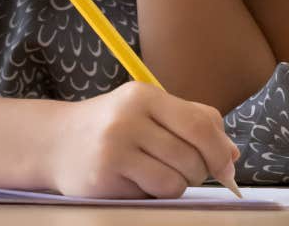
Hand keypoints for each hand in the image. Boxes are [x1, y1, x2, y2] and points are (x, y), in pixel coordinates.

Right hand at [46, 82, 239, 198]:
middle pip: (193, 155)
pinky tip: (138, 182)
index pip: (201, 123)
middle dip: (200, 171)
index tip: (226, 166)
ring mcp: (116, 146)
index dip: (220, 150)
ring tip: (158, 176)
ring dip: (177, 185)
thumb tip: (233, 153)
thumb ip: (192, 122)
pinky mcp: (105, 175)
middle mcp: (130, 116)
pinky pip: (154, 193)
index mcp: (146, 95)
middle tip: (188, 173)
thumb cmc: (112, 128)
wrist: (55, 142)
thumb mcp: (148, 111)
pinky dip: (155, 193)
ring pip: (177, 179)